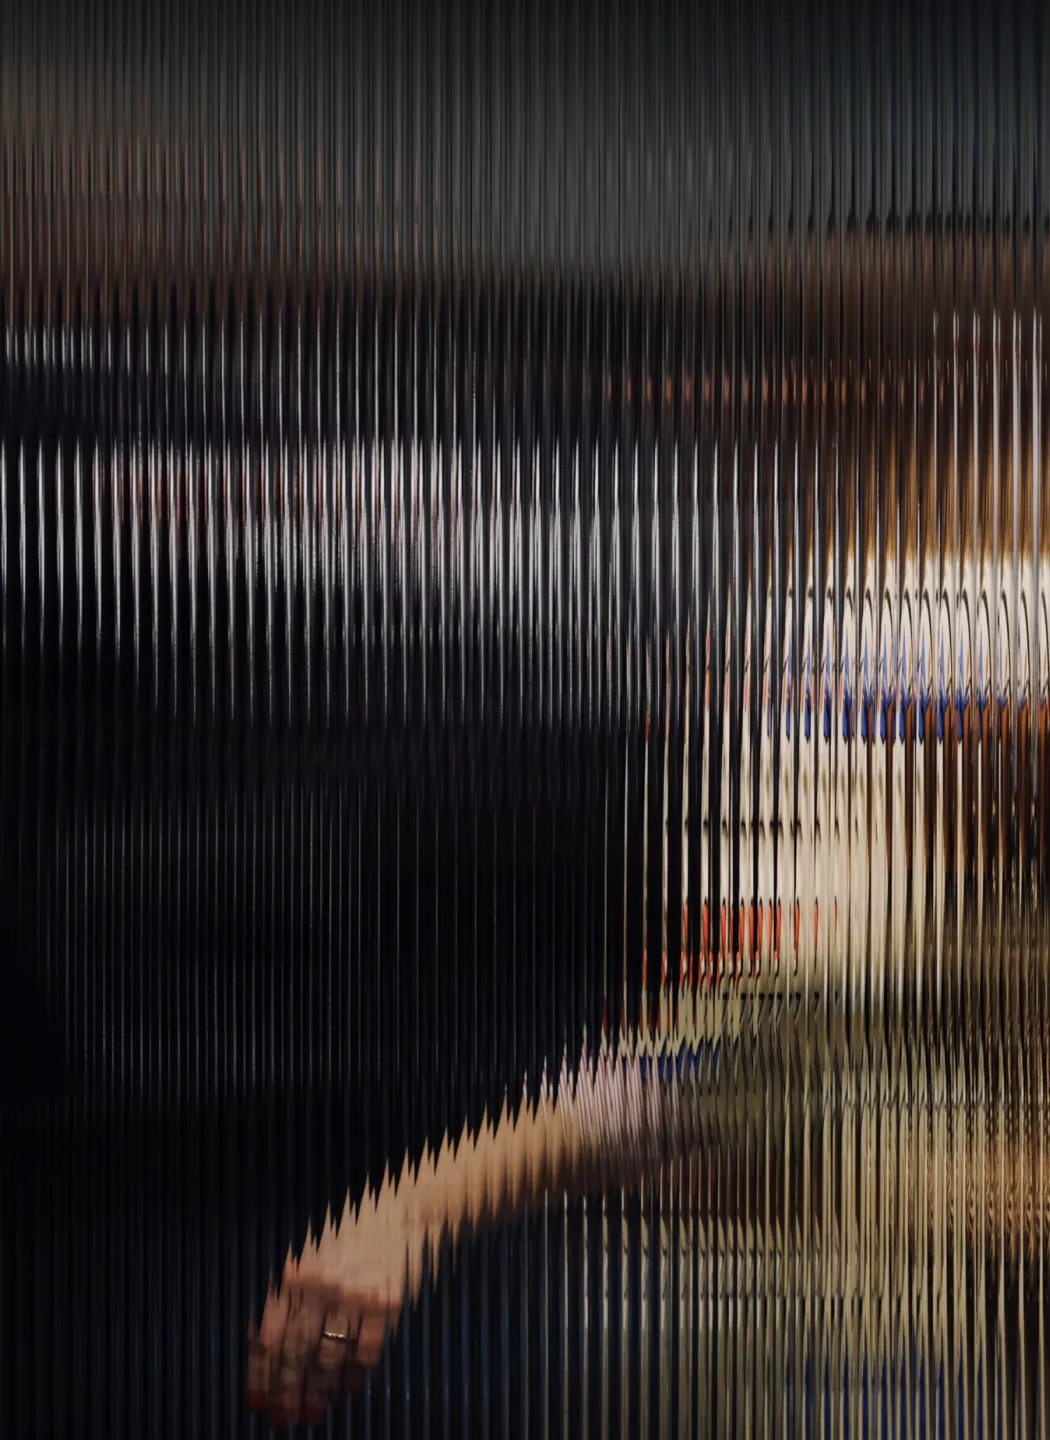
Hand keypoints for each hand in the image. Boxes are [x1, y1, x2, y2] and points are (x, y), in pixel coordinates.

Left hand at [247, 1192, 406, 1426]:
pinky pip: (365, 1353)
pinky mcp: (385, 1305)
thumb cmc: (348, 1236)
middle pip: (295, 1353)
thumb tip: (265, 1347)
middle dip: (286, 1393)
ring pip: (328, 1359)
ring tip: (312, 1416)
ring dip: (318, 1393)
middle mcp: (320, 1287)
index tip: (257, 1402)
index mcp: (294, 1275)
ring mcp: (354, 1297)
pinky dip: (355, 1378)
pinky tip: (349, 1394)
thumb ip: (289, 1295)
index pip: (269, 1334)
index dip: (261, 1373)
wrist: (398, 1213)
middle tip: (283, 1420)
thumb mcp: (309, 1254)